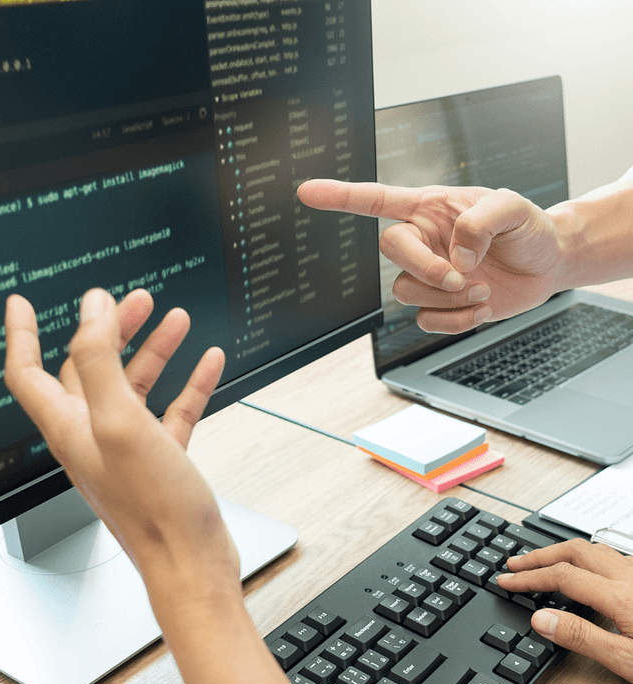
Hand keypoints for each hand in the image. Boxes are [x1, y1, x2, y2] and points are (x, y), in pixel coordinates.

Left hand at [4, 288, 239, 606]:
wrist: (191, 563)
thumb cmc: (154, 508)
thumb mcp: (120, 422)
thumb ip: (100, 359)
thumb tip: (91, 310)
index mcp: (69, 428)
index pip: (26, 372)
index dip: (20, 334)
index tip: (22, 303)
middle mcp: (93, 436)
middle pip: (89, 369)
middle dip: (110, 328)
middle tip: (133, 301)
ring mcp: (128, 448)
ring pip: (135, 386)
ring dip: (154, 349)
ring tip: (175, 319)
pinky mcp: (162, 460)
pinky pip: (171, 410)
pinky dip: (188, 383)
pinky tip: (207, 363)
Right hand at [297, 179, 569, 332]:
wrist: (548, 265)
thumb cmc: (529, 228)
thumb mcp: (514, 208)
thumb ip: (481, 222)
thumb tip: (454, 257)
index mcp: (430, 208)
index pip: (376, 200)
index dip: (339, 197)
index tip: (306, 192)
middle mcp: (422, 241)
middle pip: (390, 251)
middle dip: (426, 268)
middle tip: (461, 277)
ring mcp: (428, 275)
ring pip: (407, 291)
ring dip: (448, 297)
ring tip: (482, 289)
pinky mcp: (438, 305)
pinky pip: (427, 320)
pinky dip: (456, 320)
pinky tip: (481, 308)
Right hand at [497, 539, 632, 681]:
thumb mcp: (626, 661)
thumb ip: (582, 638)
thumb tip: (541, 620)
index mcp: (620, 596)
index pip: (561, 576)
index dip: (529, 577)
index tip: (508, 581)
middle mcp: (630, 577)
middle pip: (574, 551)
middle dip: (540, 556)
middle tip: (516, 565)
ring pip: (594, 549)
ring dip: (563, 552)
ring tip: (543, 561)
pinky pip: (612, 556)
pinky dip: (587, 557)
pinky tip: (585, 570)